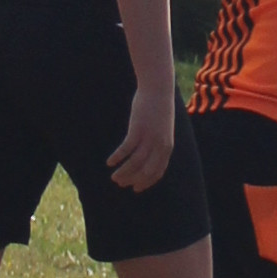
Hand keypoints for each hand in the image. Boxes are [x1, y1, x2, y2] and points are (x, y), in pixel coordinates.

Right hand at [107, 75, 176, 193]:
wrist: (158, 89)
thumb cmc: (159, 108)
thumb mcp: (162, 128)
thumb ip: (158, 142)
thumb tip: (149, 155)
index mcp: (167, 147)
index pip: (157, 172)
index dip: (146, 183)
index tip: (136, 188)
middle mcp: (159, 145)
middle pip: (145, 171)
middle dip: (132, 180)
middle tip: (120, 183)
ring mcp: (149, 138)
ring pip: (134, 163)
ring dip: (123, 172)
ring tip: (113, 177)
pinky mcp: (138, 130)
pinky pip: (126, 149)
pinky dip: (117, 158)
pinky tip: (109, 162)